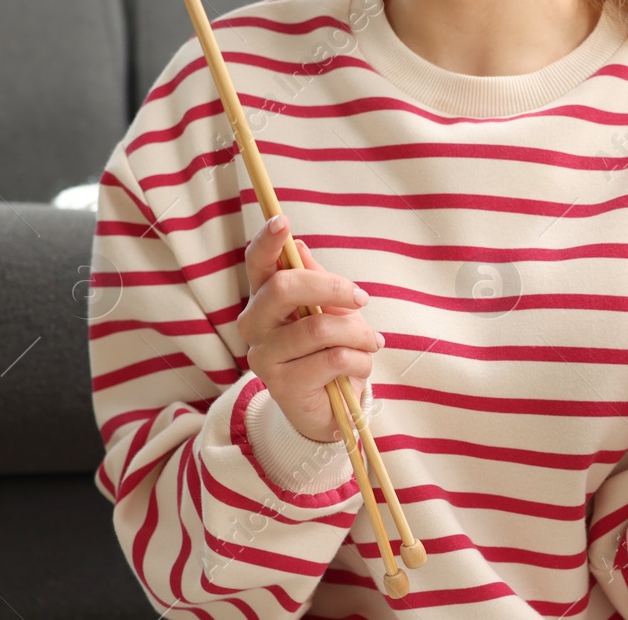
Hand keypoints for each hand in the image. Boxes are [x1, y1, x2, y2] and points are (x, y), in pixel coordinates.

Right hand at [236, 215, 382, 442]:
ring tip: (372, 343)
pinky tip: (360, 366)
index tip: (283, 221)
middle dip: (333, 288)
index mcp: (265, 298)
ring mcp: (264, 356)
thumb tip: (299, 245)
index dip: (268, 242)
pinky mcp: (282, 385)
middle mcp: (254, 324)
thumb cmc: (331, 349)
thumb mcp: (331, 310)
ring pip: (318, 328)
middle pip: (284, 288)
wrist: (332, 407)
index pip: (257, 264)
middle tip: (362, 299)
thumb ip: (316, 280)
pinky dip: (360, 360)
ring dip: (358, 334)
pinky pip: (333, 359)